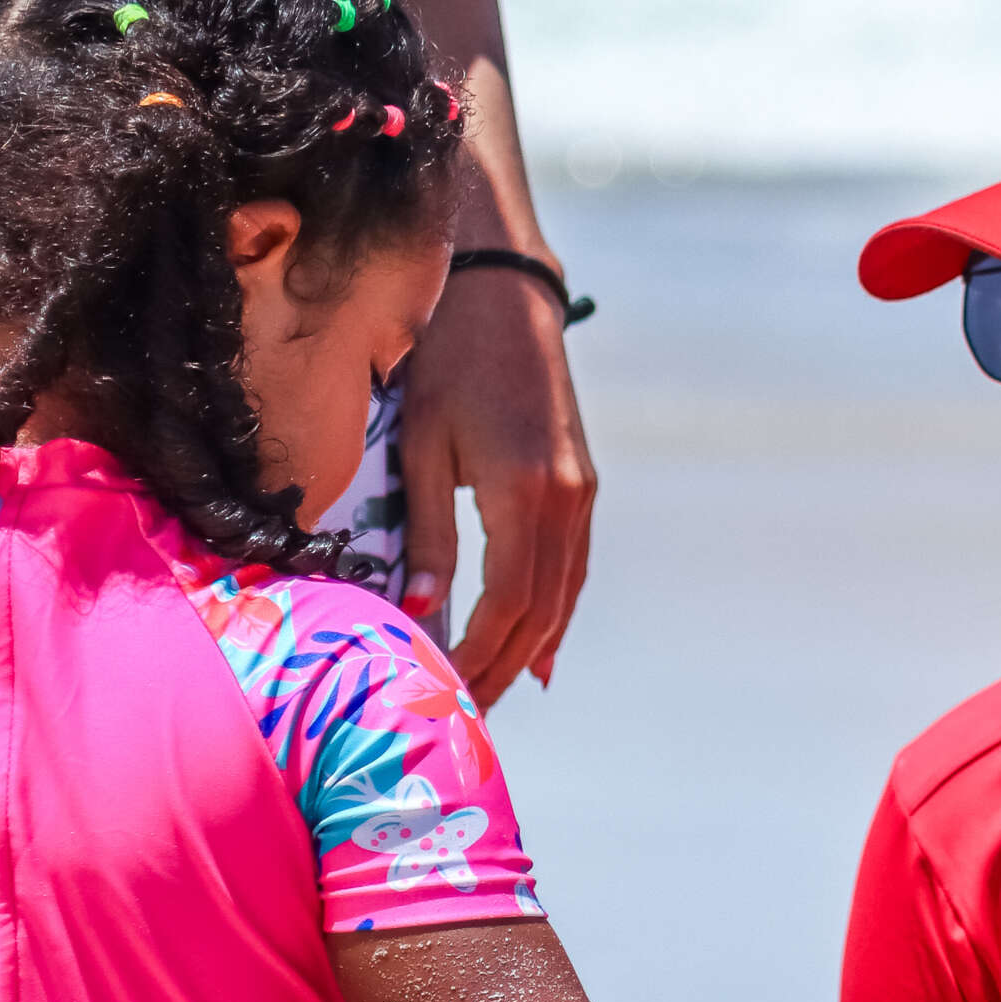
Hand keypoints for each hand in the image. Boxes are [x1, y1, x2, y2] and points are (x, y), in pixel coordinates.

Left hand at [397, 261, 596, 705]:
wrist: (501, 286)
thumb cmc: (445, 355)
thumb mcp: (419, 442)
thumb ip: (425, 531)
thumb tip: (421, 611)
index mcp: (524, 490)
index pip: (508, 604)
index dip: (478, 656)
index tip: (444, 689)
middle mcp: (566, 499)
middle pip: (542, 613)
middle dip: (503, 668)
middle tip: (466, 715)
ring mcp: (581, 491)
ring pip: (564, 596)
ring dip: (531, 650)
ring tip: (496, 694)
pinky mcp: (581, 481)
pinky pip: (572, 567)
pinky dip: (554, 614)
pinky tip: (538, 651)